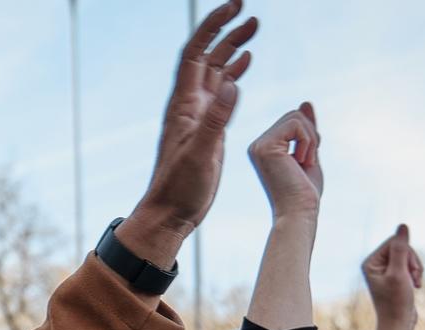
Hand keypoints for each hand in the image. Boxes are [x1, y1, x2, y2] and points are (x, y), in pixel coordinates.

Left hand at [113, 1, 258, 269]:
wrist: (170, 214)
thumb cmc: (180, 188)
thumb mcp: (200, 154)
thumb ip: (216, 119)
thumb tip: (233, 83)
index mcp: (184, 104)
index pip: (196, 53)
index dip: (213, 26)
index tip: (236, 6)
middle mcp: (190, 104)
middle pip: (208, 55)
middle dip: (226, 30)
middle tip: (250, 12)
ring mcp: (199, 115)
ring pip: (216, 71)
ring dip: (233, 47)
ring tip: (254, 28)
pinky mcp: (208, 128)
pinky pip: (222, 91)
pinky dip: (234, 73)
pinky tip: (246, 63)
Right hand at [247, 103, 323, 223]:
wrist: (298, 213)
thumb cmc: (304, 193)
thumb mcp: (308, 154)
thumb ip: (306, 131)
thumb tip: (306, 103)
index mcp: (265, 148)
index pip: (292, 121)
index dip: (308, 135)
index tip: (308, 159)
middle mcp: (257, 145)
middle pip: (294, 115)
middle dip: (311, 135)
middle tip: (308, 160)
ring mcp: (259, 145)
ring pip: (296, 117)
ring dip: (310, 139)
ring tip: (304, 162)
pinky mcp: (265, 147)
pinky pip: (296, 124)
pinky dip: (308, 141)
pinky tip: (302, 161)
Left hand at [361, 224, 422, 329]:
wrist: (399, 325)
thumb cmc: (396, 302)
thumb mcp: (400, 273)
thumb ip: (401, 249)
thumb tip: (403, 225)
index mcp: (370, 262)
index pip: (394, 241)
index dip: (407, 254)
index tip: (407, 272)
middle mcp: (375, 265)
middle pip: (402, 248)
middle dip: (412, 262)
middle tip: (413, 279)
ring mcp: (385, 271)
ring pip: (408, 257)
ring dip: (416, 269)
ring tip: (415, 284)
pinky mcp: (395, 277)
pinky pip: (410, 265)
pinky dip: (416, 274)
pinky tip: (415, 286)